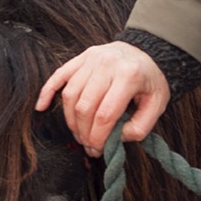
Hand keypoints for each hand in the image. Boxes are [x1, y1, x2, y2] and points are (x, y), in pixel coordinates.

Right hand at [37, 41, 171, 156]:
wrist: (148, 51)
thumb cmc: (152, 80)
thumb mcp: (158, 104)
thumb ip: (140, 126)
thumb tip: (116, 138)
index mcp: (129, 76)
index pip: (105, 114)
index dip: (98, 137)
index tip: (98, 149)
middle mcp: (107, 65)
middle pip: (84, 107)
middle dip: (83, 132)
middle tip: (89, 145)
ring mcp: (92, 59)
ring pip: (70, 94)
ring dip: (71, 120)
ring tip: (79, 133)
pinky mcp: (81, 57)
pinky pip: (59, 75)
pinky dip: (47, 92)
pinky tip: (42, 107)